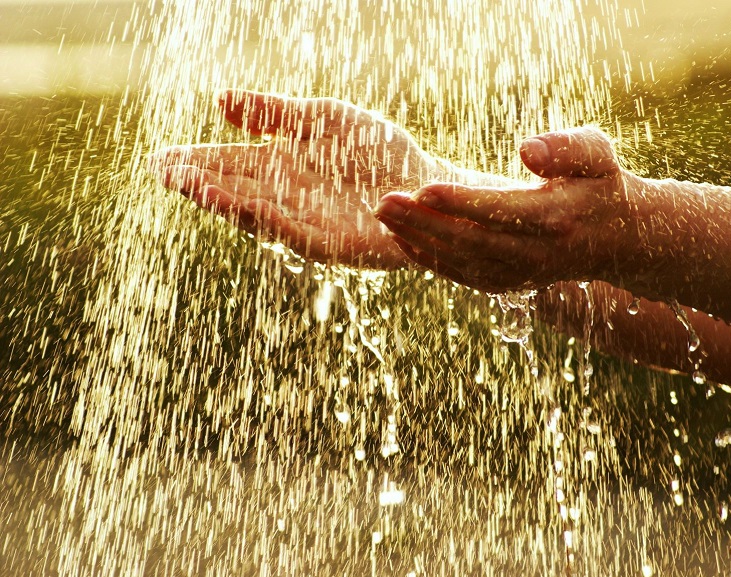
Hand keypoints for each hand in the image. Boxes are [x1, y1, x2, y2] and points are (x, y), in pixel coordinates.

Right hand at [152, 90, 444, 268]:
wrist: (425, 187)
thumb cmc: (379, 153)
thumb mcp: (325, 119)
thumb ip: (276, 112)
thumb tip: (219, 99)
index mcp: (281, 164)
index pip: (229, 161)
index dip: (195, 159)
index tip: (160, 156)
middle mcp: (285, 196)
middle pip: (233, 188)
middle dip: (197, 179)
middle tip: (160, 169)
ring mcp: (304, 221)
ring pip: (253, 211)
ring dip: (221, 199)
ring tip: (190, 184)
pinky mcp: (327, 242)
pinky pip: (289, 229)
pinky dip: (263, 216)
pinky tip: (240, 202)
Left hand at [374, 127, 642, 292]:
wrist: (615, 238)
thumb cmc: (599, 183)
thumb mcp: (596, 154)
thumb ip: (566, 147)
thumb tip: (526, 150)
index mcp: (557, 218)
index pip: (501, 211)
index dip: (461, 202)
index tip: (423, 188)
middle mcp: (536, 254)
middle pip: (472, 240)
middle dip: (423, 222)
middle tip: (383, 202)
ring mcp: (520, 274)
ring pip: (461, 261)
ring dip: (417, 239)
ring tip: (382, 214)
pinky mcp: (506, 283)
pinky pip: (460, 274)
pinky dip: (428, 259)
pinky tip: (399, 239)